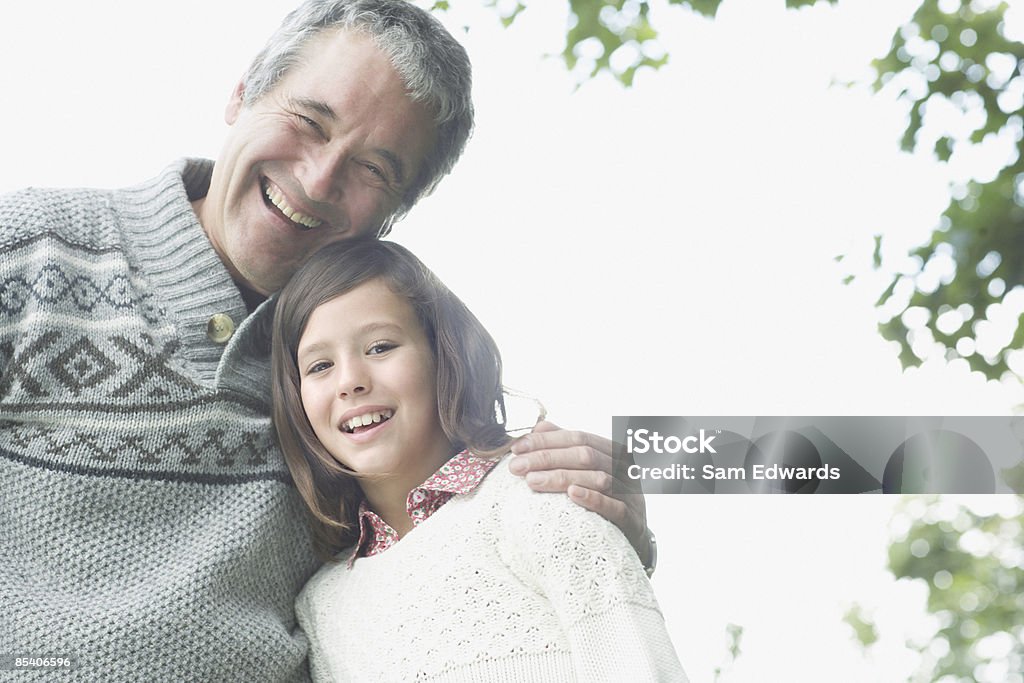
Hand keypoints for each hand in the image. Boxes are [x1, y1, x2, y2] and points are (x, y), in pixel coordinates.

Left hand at [508, 420, 650, 565]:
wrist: (633, 535)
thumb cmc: (605, 496)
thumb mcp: (588, 468)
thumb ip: (566, 447)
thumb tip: (538, 427)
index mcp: (612, 450)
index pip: (577, 438)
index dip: (547, 440)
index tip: (518, 448)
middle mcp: (624, 467)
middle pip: (584, 455)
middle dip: (547, 458)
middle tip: (517, 466)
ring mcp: (631, 492)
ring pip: (597, 478)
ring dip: (562, 477)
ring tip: (531, 481)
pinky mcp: (633, 519)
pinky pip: (615, 506)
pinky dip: (593, 499)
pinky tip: (571, 495)